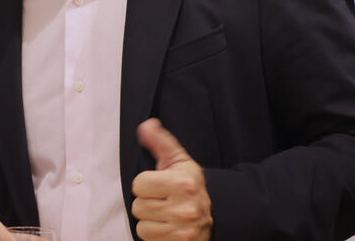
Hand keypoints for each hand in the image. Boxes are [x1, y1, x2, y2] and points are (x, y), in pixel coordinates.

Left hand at [132, 118, 211, 240]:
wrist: (216, 214)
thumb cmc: (191, 184)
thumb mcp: (179, 160)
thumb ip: (160, 142)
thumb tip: (146, 125)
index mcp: (182, 183)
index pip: (138, 185)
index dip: (146, 184)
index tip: (159, 185)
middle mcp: (184, 208)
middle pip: (138, 206)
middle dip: (147, 203)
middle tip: (163, 200)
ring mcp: (183, 230)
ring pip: (142, 226)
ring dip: (150, 221)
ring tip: (165, 214)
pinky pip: (148, 240)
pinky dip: (155, 235)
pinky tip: (167, 227)